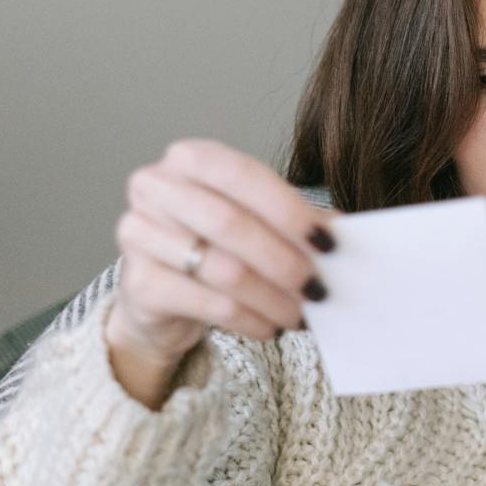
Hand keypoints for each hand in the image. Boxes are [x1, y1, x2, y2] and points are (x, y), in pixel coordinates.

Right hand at [106, 138, 340, 400]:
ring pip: (221, 269)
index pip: (244, 175)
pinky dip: (248, 319)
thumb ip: (295, 221)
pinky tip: (270, 328)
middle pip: (230, 224)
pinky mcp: (138, 283)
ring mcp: (138, 233)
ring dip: (272, 297)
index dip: (290, 210)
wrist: (162, 292)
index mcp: (191, 158)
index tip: (330, 243)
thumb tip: (347, 236)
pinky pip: (206, 303)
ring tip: (301, 315)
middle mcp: (156, 186)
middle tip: (320, 287)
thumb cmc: (217, 244)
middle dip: (284, 260)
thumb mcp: (256, 221)